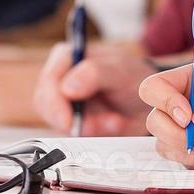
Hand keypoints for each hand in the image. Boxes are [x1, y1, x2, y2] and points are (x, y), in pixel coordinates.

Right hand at [32, 41, 152, 134]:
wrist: (146, 102)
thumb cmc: (133, 78)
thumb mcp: (120, 70)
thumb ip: (94, 73)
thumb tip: (66, 87)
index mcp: (67, 57)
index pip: (49, 80)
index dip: (54, 103)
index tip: (68, 121)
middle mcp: (60, 78)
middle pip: (47, 106)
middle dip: (74, 120)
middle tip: (97, 124)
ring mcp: (64, 102)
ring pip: (59, 124)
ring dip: (89, 127)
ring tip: (113, 120)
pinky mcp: (71, 122)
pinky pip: (73, 136)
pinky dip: (95, 134)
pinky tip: (112, 124)